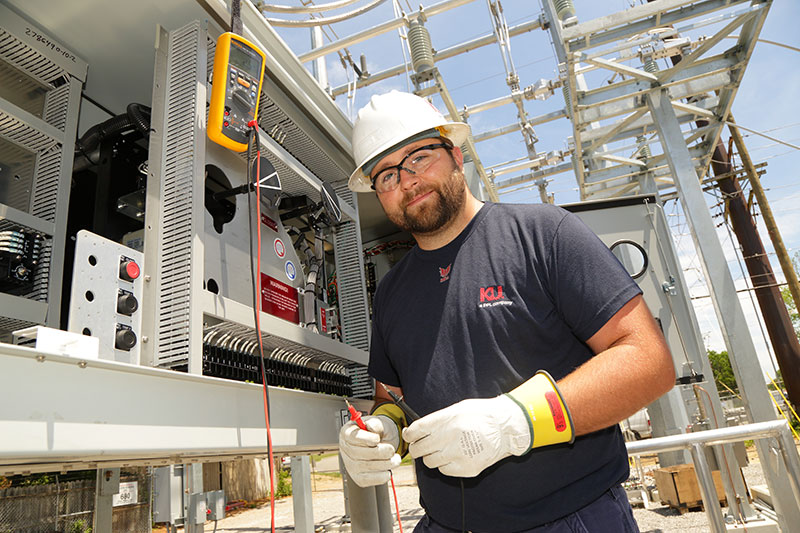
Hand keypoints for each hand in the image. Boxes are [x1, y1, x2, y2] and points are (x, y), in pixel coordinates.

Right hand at [339, 415, 401, 486]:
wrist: (383, 444)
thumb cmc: (378, 432)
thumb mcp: (378, 423)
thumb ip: (375, 424)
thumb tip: (370, 426)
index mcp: (347, 433)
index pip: (352, 437)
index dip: (365, 439)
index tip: (377, 439)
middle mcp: (345, 450)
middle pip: (357, 454)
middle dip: (378, 453)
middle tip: (391, 450)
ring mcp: (350, 465)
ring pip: (364, 467)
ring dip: (384, 464)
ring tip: (396, 459)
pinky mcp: (358, 478)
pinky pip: (368, 480)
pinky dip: (381, 476)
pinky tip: (389, 470)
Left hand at [402, 395, 530, 477]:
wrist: (506, 428)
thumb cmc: (482, 414)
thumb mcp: (458, 408)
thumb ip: (438, 419)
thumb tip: (419, 428)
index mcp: (446, 421)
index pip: (416, 431)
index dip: (409, 435)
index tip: (410, 436)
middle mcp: (450, 438)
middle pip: (419, 449)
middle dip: (417, 448)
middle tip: (421, 445)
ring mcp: (458, 455)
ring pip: (430, 462)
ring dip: (432, 456)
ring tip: (442, 449)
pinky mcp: (466, 469)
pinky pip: (444, 471)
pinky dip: (446, 465)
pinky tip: (454, 456)